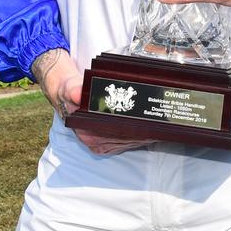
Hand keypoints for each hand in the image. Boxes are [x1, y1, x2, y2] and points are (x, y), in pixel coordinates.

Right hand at [31, 48, 153, 154]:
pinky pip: (127, 142)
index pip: (117, 136)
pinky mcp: (108, 141)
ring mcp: (102, 143)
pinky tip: (151, 130)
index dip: (134, 133)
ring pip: (129, 143)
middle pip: (126, 141)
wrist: (68, 94)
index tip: (149, 127)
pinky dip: (140, 136)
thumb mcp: (69, 87)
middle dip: (144, 134)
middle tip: (161, 124)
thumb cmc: (70, 91)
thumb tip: (77, 94)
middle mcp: (95, 142)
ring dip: (144, 136)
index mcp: (87, 133)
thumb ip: (73, 90)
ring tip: (161, 127)